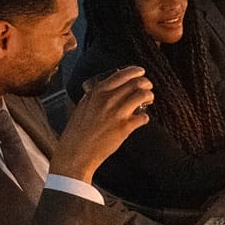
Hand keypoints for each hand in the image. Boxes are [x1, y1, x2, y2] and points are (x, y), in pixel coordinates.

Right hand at [52, 66, 152, 181]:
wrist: (75, 153)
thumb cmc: (77, 132)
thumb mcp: (82, 107)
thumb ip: (94, 96)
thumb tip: (103, 89)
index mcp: (97, 93)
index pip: (121, 75)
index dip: (135, 71)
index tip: (141, 72)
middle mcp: (108, 100)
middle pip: (136, 83)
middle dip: (146, 83)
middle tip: (148, 87)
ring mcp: (117, 113)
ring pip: (143, 96)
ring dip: (149, 96)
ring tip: (149, 99)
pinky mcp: (124, 127)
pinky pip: (143, 117)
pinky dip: (145, 117)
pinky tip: (142, 119)